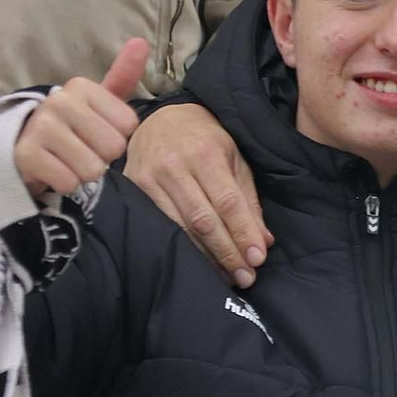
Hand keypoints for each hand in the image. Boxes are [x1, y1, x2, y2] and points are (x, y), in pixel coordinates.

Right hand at [14, 39, 147, 198]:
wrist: (17, 146)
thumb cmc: (68, 126)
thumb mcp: (96, 102)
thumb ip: (121, 76)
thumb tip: (141, 42)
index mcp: (81, 87)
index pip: (128, 126)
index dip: (117, 137)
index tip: (95, 133)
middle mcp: (60, 101)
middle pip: (113, 148)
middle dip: (101, 157)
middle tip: (80, 149)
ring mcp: (40, 126)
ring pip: (92, 168)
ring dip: (83, 173)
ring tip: (66, 160)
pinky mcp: (26, 154)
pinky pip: (68, 182)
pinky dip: (64, 184)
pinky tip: (52, 170)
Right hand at [125, 102, 271, 290]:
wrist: (161, 118)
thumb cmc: (204, 140)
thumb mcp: (234, 159)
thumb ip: (248, 200)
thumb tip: (263, 241)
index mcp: (205, 153)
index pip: (227, 202)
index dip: (242, 233)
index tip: (258, 259)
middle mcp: (173, 165)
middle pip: (203, 220)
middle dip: (227, 252)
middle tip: (246, 277)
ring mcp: (148, 178)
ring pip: (179, 228)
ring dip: (206, 257)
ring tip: (227, 277)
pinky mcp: (132, 188)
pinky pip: (158, 226)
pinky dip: (180, 248)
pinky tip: (198, 264)